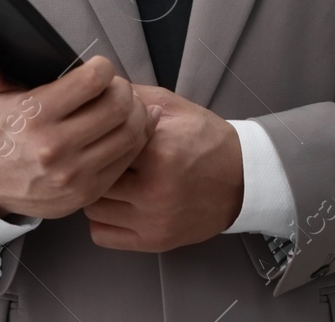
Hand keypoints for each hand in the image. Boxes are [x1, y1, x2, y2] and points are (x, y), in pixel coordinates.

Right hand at [0, 34, 156, 220]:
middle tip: (117, 86)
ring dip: (136, 113)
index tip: (99, 68)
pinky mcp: (89, 190)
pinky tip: (131, 127)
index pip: (92, 81)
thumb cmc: (1, 135)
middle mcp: (56, 145)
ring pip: (130, 133)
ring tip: (127, 105)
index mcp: (35, 115)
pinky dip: (137, 139)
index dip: (103, 68)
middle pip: (117, 105)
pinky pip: (128, 159)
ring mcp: (75, 172)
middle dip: (124, 88)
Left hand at [82, 84, 242, 251]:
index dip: (96, 133)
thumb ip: (134, 97)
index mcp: (159, 151)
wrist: (243, 179)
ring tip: (108, 178)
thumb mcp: (174, 106)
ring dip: (94, 191)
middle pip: (92, 175)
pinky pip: (102, 235)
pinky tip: (114, 204)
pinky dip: (101, 220)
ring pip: (92, 207)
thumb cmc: (207, 140)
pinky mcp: (154, 241)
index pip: (103, 140)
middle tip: (98, 155)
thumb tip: (97, 92)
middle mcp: (154, 190)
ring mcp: (153, 221)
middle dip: (91, 161)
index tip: (97, 131)